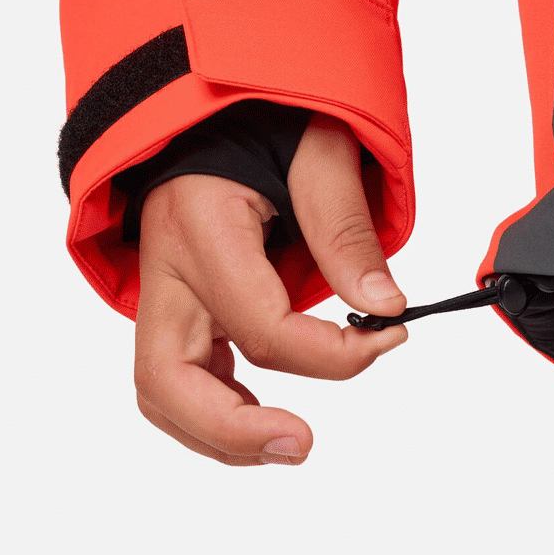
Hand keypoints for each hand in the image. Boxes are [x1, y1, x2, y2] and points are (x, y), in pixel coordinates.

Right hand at [133, 111, 407, 464]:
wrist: (218, 109)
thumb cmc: (266, 118)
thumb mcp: (321, 151)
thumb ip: (346, 229)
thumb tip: (384, 308)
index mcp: (200, 226)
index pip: (260, 325)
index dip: (333, 352)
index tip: (390, 337)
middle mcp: (167, 269)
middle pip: (168, 381)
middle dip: (234, 431)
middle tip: (303, 445)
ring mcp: (163, 292)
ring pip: (163, 392)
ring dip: (219, 433)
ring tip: (286, 440)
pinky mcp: (177, 305)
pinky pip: (179, 375)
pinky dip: (215, 408)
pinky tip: (264, 413)